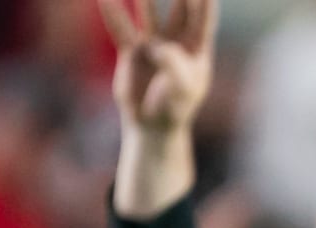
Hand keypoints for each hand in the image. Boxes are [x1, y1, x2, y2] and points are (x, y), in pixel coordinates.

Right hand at [99, 0, 217, 134]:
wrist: (152, 126)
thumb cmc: (174, 107)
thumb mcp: (181, 87)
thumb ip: (173, 64)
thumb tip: (156, 46)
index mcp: (197, 51)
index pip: (203, 19)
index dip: (204, 1)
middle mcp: (177, 43)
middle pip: (179, 8)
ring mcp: (153, 44)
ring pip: (148, 12)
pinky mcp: (132, 51)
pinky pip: (120, 28)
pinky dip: (112, 12)